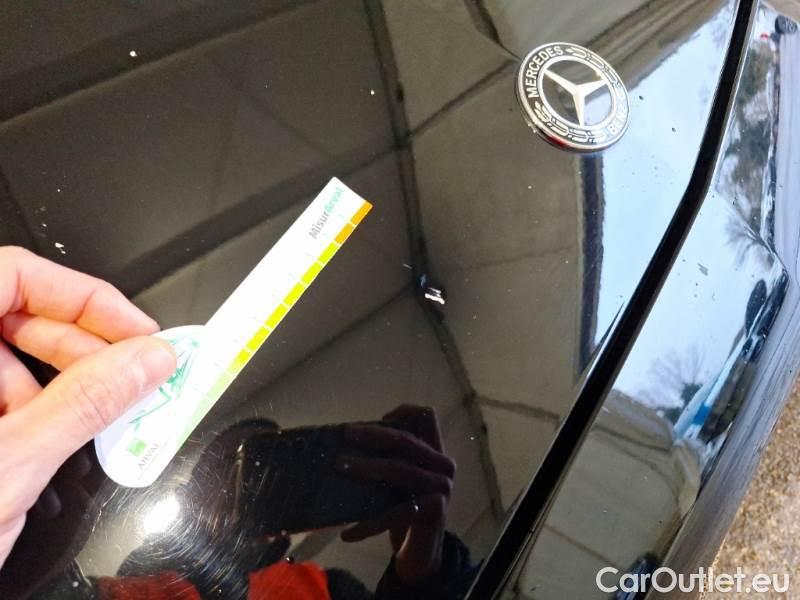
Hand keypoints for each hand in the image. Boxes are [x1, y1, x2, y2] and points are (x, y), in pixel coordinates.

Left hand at [0, 247, 176, 571]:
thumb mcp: (11, 464)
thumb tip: (146, 360)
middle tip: (135, 372)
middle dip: (84, 343)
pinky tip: (57, 437)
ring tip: (99, 415)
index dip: (83, 295)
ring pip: (11, 355)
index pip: (13, 274)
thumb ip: (85, 403)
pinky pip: (3, 392)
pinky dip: (39, 406)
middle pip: (18, 313)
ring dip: (65, 380)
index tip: (135, 331)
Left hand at [337, 405, 455, 583]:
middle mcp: (443, 466)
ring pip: (400, 470)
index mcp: (435, 453)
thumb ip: (388, 459)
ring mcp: (441, 489)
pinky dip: (368, 524)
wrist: (422, 553)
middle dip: (374, 435)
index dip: (404, 411)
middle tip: (346, 434)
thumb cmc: (404, 510)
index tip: (380, 415)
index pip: (427, 417)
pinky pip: (394, 513)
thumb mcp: (398, 480)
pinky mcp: (433, 512)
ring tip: (340, 468)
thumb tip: (348, 440)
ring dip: (368, 468)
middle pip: (407, 440)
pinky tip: (348, 533)